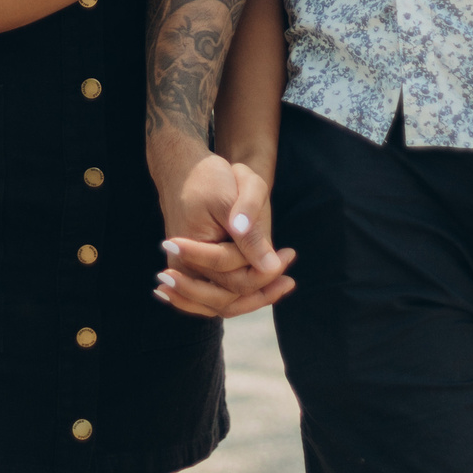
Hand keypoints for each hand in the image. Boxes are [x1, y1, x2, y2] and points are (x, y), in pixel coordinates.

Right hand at [151, 148, 294, 317]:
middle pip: (228, 298)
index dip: (264, 271)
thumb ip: (249, 235)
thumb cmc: (207, 178)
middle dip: (262, 290)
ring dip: (254, 299)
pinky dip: (240, 297)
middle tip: (289, 277)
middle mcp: (182, 269)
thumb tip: (271, 267)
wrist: (183, 169)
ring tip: (284, 284)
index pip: (233, 277)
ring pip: (222, 303)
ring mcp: (185, 273)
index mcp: (188, 251)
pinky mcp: (192, 272)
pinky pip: (216, 295)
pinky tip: (265, 290)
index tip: (289, 254)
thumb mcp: (231, 198)